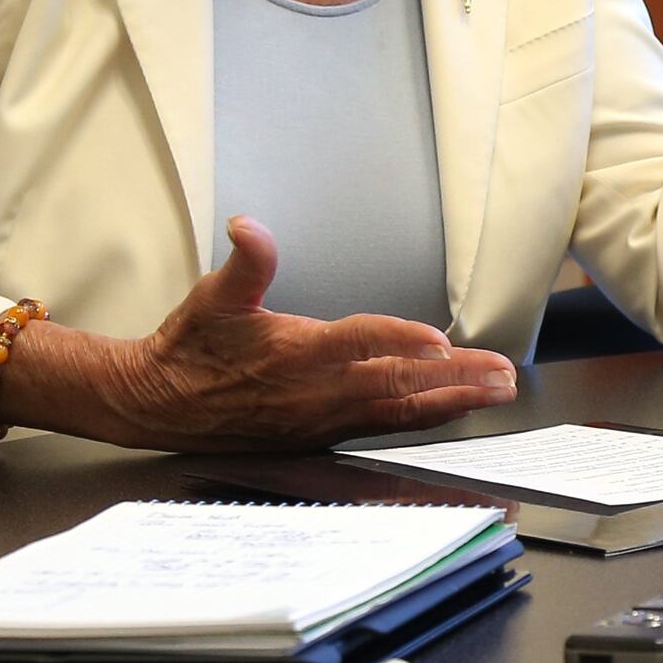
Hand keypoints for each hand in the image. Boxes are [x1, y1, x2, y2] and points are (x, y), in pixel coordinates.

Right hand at [0, 217, 515, 449]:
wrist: (157, 404)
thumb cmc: (190, 347)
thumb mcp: (212, 297)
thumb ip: (244, 263)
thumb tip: (249, 228)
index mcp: (296, 354)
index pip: (359, 343)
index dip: (400, 341)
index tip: (440, 341)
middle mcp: (317, 393)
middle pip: (398, 384)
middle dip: (456, 379)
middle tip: (504, 375)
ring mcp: (323, 419)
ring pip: (400, 411)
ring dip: (453, 401)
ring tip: (497, 393)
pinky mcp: (323, 434)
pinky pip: (384, 427)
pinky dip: (424, 419)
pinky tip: (453, 411)